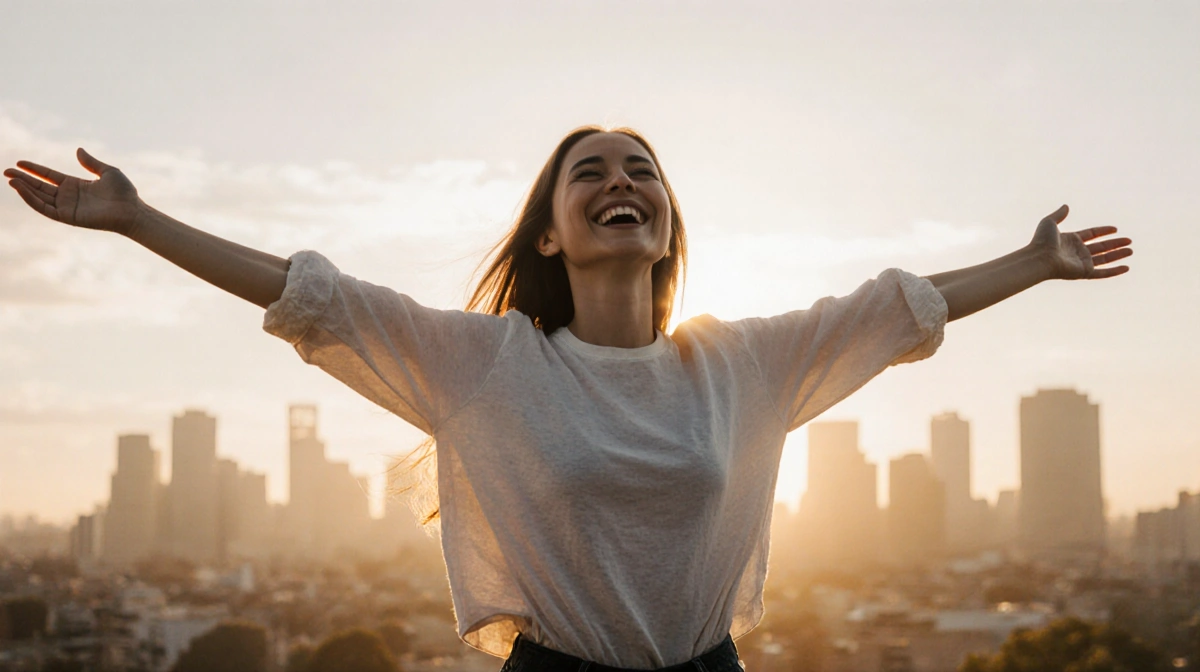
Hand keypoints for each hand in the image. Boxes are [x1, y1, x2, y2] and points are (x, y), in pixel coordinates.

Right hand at [5, 148, 141, 234]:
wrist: (131, 210)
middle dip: (23, 179)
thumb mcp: (108, 171)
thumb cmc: (124, 193)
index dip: (35, 169)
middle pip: (40, 186)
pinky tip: (22, 190)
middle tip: (6, 171)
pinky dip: (33, 200)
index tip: (19, 163)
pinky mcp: (68, 217)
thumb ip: (91, 162)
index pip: (49, 176)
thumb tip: (78, 149)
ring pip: (40, 197)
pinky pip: (46, 209)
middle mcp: (69, 196)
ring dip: (25, 189)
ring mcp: (68, 207)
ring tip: (11, 179)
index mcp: (76, 185)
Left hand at [1029, 204, 1131, 279]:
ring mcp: (1081, 263)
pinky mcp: (1084, 272)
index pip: (1091, 234)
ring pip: (1104, 259)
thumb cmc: (1042, 241)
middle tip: (1129, 240)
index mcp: (1071, 240)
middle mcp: (1077, 252)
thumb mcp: (1049, 222)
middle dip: (1115, 244)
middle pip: (1101, 247)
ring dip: (1118, 255)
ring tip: (1131, 250)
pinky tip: (1126, 268)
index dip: (1103, 231)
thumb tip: (1066, 206)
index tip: (1115, 229)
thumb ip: (1059, 214)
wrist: (1039, 258)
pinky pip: (1103, 273)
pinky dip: (1115, 271)